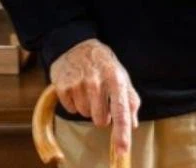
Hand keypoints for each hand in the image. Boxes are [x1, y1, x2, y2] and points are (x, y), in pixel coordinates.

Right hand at [49, 39, 140, 155]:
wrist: (76, 45)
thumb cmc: (103, 64)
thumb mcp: (121, 77)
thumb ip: (130, 101)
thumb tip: (133, 124)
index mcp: (116, 80)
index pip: (121, 111)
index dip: (122, 133)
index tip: (123, 150)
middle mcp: (97, 81)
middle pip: (100, 120)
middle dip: (101, 115)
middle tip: (100, 98)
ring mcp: (79, 83)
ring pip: (85, 115)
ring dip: (87, 107)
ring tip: (88, 89)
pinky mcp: (62, 86)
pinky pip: (71, 109)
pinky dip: (74, 103)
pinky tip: (76, 88)